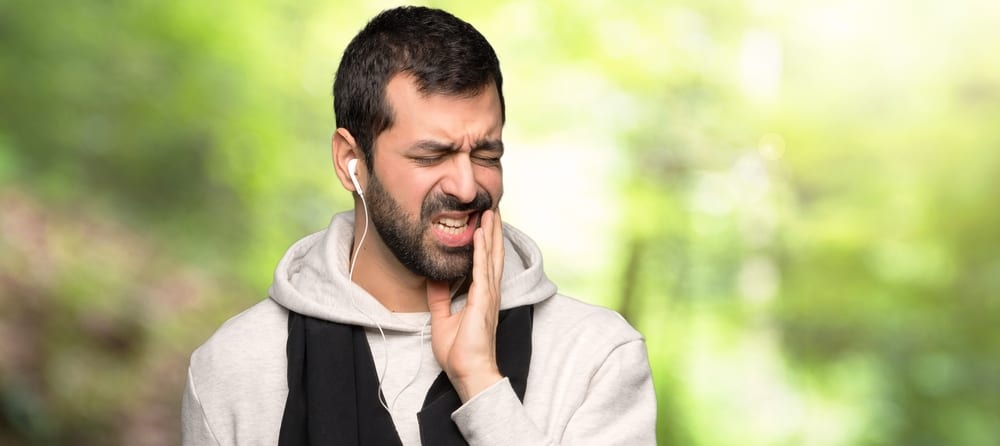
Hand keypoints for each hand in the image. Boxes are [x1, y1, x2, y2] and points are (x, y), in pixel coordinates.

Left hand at [427, 209, 504, 401]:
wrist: (468, 371)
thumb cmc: (460, 352)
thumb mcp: (443, 318)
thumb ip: (440, 297)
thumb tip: (433, 279)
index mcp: (481, 295)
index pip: (485, 262)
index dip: (486, 241)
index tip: (485, 221)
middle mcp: (489, 292)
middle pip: (493, 254)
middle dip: (493, 230)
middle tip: (493, 207)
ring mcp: (488, 295)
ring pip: (490, 256)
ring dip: (490, 233)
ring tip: (491, 212)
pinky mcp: (483, 300)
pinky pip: (482, 269)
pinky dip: (481, 250)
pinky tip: (480, 234)